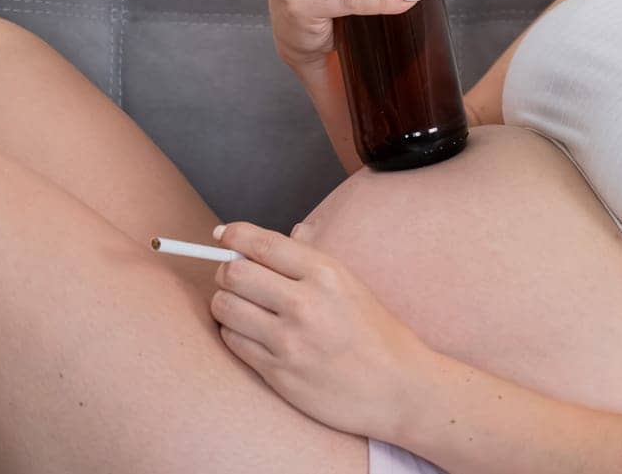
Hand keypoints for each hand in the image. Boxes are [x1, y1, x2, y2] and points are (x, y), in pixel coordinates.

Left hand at [209, 219, 435, 440]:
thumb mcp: (350, 283)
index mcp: (326, 274)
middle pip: (234, 273)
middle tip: (234, 276)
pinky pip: (233, 342)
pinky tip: (250, 332)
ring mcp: (288, 341)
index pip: (264, 244)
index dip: (234, 234)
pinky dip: (233, 332)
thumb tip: (261, 243)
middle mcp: (305, 304)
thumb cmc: (375, 333)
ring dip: (226, 302)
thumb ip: (307, 260)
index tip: (224, 235)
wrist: (397, 388)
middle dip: (227, 270)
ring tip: (241, 306)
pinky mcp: (277, 372)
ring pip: (225, 307)